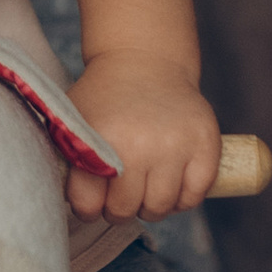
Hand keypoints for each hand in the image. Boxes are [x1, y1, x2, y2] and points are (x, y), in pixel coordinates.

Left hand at [65, 54, 219, 223]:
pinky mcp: (205, 143)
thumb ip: (66, 163)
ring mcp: (176, 145)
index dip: (87, 207)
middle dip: (118, 208)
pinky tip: (170, 182)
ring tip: (144, 188)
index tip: (91, 199)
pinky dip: (182, 198)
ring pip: (161, 207)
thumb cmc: (104, 99)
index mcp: (98, 141)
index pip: (88, 205)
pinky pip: (194, 195)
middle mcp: (139, 144)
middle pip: (125, 210)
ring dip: (150, 206)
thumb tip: (67, 204)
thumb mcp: (71, 122)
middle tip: (119, 193)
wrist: (144, 61)